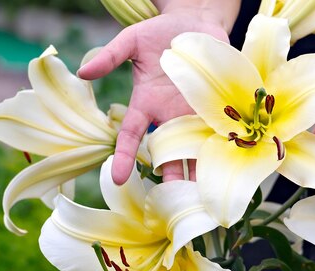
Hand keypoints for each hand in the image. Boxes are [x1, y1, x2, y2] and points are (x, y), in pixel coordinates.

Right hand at [77, 8, 230, 183]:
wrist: (197, 24)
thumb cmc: (161, 33)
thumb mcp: (132, 40)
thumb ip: (111, 56)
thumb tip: (83, 72)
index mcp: (147, 105)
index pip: (131, 136)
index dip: (123, 156)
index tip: (115, 178)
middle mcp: (171, 116)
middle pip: (168, 153)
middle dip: (171, 177)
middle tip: (173, 203)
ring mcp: (196, 114)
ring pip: (196, 150)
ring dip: (200, 172)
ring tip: (204, 199)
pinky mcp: (218, 107)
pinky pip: (221, 132)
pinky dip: (224, 149)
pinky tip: (230, 169)